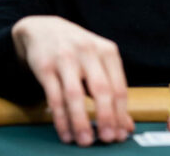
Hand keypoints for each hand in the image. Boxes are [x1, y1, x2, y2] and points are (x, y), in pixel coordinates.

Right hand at [12, 16, 133, 145]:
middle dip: (105, 117)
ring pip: (75, 95)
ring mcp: (65, 58)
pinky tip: (66, 132)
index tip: (121, 134)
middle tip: (107, 138)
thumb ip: (113, 92)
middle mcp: (88, 52)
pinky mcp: (45, 67)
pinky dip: (61, 118)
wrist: (43, 28)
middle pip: (101, 89)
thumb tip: (127, 126)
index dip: (121, 114)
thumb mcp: (99, 62)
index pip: (118, 87)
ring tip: (85, 141)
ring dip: (81, 121)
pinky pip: (54, 97)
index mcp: (107, 51)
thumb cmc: (78, 50)